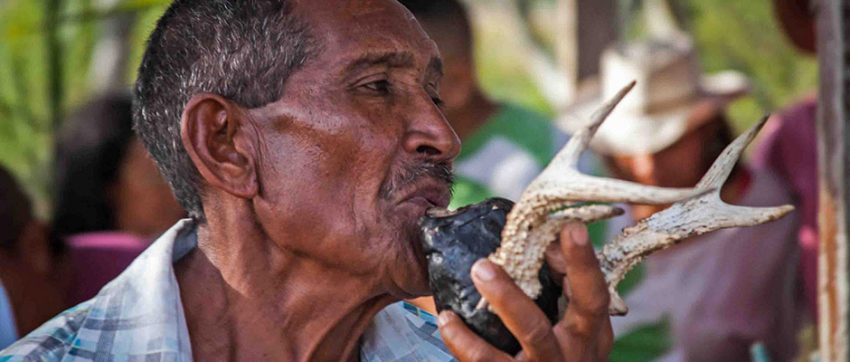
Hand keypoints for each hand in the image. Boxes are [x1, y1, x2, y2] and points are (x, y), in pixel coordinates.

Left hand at [437, 222, 612, 360]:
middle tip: (502, 254)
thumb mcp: (573, 329)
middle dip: (548, 278)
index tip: (571, 227)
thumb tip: (545, 243)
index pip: (594, 294)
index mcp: (591, 332)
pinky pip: (487, 361)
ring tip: (479, 270)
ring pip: (531, 333)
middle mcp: (574, 351)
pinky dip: (462, 341)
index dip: (585, 262)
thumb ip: (563, 289)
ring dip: (506, 298)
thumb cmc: (559, 354)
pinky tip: (447, 320)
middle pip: (570, 312)